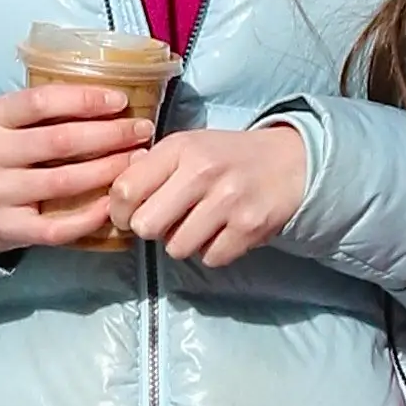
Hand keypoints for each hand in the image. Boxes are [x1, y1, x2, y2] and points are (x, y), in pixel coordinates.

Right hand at [0, 78, 159, 253]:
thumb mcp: (5, 122)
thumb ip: (44, 111)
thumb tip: (107, 99)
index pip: (43, 101)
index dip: (86, 100)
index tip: (120, 101)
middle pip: (61, 141)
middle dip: (110, 135)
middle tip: (141, 131)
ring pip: (64, 182)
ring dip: (108, 171)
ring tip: (135, 162)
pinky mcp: (8, 229)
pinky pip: (56, 227)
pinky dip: (89, 217)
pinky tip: (111, 205)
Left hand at [107, 120, 309, 267]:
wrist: (290, 162)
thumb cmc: (226, 158)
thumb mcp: (187, 147)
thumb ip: (151, 168)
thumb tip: (115, 198)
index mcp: (180, 148)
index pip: (125, 191)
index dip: (120, 212)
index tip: (130, 215)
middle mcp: (203, 172)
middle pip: (146, 226)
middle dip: (151, 230)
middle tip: (165, 222)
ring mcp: (228, 201)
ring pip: (177, 248)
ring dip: (183, 242)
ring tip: (198, 224)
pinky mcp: (249, 227)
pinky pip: (210, 258)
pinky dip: (212, 251)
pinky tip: (222, 231)